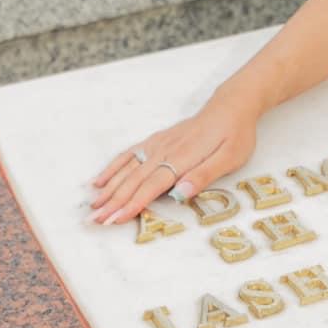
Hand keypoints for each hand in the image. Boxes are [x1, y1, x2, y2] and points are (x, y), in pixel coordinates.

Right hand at [87, 90, 260, 226]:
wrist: (230, 106)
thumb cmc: (234, 135)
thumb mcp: (230, 157)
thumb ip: (203, 175)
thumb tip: (180, 194)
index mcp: (182, 159)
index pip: (151, 187)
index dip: (131, 204)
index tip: (114, 220)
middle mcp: (164, 151)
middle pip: (133, 180)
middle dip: (113, 202)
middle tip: (94, 221)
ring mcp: (158, 145)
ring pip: (127, 169)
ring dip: (109, 189)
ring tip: (92, 206)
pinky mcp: (156, 141)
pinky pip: (129, 154)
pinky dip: (113, 168)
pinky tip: (100, 180)